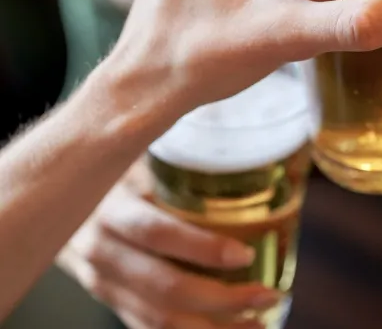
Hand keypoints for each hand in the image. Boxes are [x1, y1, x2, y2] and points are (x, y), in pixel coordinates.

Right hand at [58, 161, 270, 328]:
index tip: (246, 255)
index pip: (158, 233)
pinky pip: (147, 328)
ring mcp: (102, 283)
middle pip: (163, 287)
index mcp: (112, 209)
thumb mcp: (138, 157)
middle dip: (221, 300)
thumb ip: (181, 156)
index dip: (202, 247)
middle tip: (267, 294)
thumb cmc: (114, 170)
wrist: (50, 200)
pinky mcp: (109, 301)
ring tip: (259, 325)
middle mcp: (102, 252)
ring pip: (157, 319)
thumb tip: (248, 136)